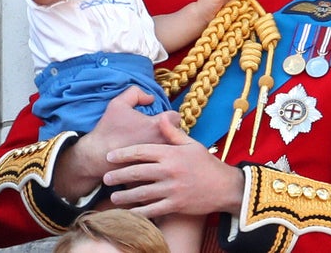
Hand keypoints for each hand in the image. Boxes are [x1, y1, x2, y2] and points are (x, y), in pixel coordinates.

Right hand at [53, 87, 180, 199]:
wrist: (95, 156)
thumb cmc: (108, 129)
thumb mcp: (118, 104)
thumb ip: (136, 93)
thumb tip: (151, 98)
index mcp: (157, 126)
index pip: (175, 118)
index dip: (169, 117)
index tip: (161, 120)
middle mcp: (162, 143)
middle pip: (178, 136)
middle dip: (171, 133)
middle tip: (159, 134)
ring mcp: (159, 160)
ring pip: (174, 152)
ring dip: (169, 149)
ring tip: (159, 147)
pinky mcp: (154, 173)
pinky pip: (165, 167)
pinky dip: (162, 163)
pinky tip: (154, 161)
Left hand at [104, 117, 243, 217]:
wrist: (225, 186)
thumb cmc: (206, 164)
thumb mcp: (192, 145)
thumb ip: (173, 134)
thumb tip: (160, 118)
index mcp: (172, 153)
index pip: (142, 152)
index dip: (123, 154)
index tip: (110, 156)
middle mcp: (170, 170)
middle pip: (137, 173)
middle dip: (118, 175)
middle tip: (106, 178)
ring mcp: (172, 189)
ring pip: (141, 193)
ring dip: (124, 195)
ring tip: (113, 197)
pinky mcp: (176, 205)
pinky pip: (152, 209)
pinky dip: (138, 211)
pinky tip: (128, 212)